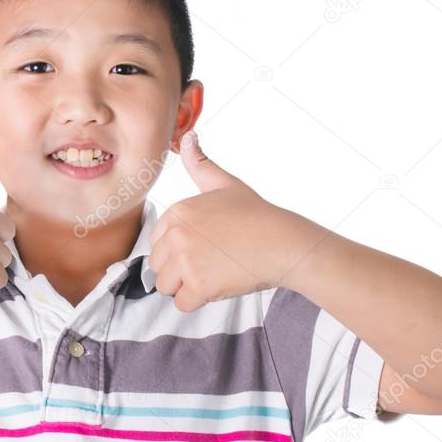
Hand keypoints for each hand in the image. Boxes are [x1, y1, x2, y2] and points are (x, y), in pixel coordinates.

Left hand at [147, 130, 319, 311]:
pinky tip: (219, 285)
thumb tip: (187, 136)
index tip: (205, 246)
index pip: (156, 242)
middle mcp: (177, 234)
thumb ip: (200, 164)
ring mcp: (186, 260)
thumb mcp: (226, 184)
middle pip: (158, 266)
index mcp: (178, 211)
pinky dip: (199, 301)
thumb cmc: (258, 215)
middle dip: (180, 270)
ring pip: (166, 287)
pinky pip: (183, 304)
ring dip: (187, 287)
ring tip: (214, 273)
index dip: (179, 249)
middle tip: (212, 262)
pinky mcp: (198, 285)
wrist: (284, 243)